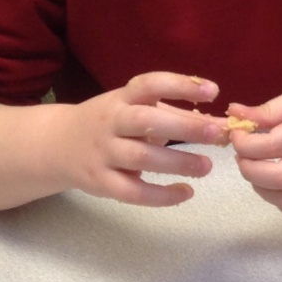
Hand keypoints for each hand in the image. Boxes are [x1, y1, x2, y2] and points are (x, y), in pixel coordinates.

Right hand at [60, 73, 226, 206]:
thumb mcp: (139, 110)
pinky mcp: (100, 181)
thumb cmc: (112, 124)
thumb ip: (180, 116)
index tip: (213, 91)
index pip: (150, 84)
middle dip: (183, 127)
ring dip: (177, 163)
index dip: (180, 85)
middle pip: (146, 122)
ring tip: (207, 167)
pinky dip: (160, 196)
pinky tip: (185, 192)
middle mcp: (111, 122)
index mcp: (123, 98)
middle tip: (216, 134)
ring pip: (140, 158)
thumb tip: (225, 125)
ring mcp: (103, 153)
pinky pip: (131, 192)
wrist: (56, 145)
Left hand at [225, 79, 281, 216]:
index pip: (273, 145)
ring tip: (256, 170)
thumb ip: (271, 109)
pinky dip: (281, 203)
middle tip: (242, 157)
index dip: (245, 144)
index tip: (237, 136)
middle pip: (280, 177)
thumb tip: (235, 115)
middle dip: (249, 170)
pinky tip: (276, 186)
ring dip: (262, 189)